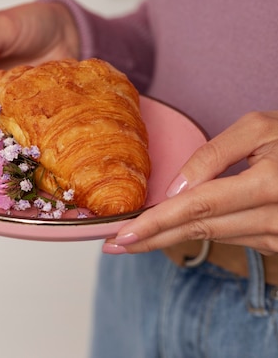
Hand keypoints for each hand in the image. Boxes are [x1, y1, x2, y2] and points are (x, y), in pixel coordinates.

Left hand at [104, 111, 277, 256]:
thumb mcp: (257, 128)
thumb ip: (215, 155)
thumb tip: (177, 188)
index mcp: (269, 185)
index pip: (198, 207)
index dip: (156, 223)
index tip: (121, 235)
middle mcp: (275, 218)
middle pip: (199, 229)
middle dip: (152, 238)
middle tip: (113, 246)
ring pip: (213, 236)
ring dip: (170, 238)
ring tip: (135, 238)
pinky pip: (231, 237)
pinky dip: (199, 233)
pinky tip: (174, 229)